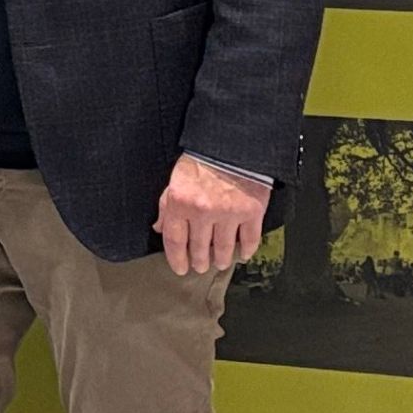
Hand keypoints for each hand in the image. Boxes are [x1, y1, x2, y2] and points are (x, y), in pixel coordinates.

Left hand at [155, 154, 268, 275]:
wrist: (234, 143)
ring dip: (221, 259)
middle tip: (200, 267)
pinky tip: (243, 254)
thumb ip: (167, 205)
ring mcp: (229, 214)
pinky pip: (249, 239)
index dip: (176, 258)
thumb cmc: (203, 159)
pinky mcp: (252, 212)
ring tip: (220, 263)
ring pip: (224, 248)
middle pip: (199, 248)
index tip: (180, 268)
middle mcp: (203, 212)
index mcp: (181, 203)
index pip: (175, 240)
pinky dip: (246, 249)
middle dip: (199, 261)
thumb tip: (160, 227)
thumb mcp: (176, 179)